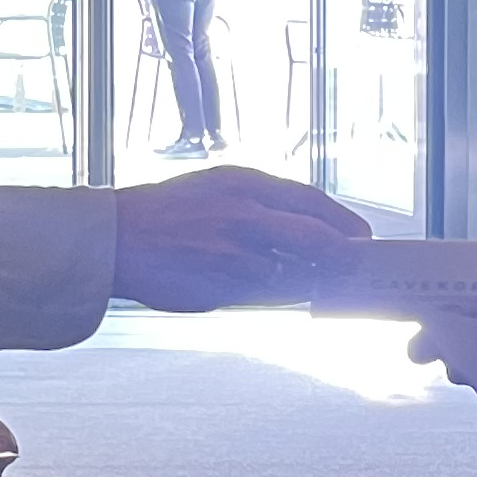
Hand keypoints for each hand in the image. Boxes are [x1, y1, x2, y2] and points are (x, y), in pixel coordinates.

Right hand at [113, 163, 373, 310]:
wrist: (116, 238)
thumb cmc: (168, 211)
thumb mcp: (216, 186)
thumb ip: (260, 204)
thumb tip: (306, 228)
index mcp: (242, 183)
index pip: (309, 200)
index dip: (340, 219)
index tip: (360, 234)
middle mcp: (241, 214)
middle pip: (312, 236)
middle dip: (340, 253)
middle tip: (354, 263)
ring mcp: (231, 253)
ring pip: (292, 272)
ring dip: (311, 279)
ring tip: (321, 281)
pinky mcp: (219, 286)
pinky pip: (263, 294)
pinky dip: (279, 294)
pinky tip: (283, 292)